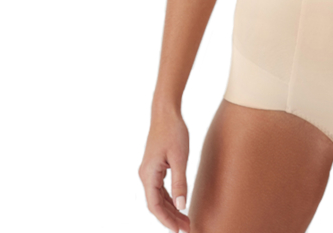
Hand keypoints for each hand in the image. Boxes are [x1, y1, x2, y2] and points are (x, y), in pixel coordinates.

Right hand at [138, 106, 190, 232]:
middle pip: (156, 204)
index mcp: (148, 175)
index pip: (155, 206)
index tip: (179, 230)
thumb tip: (182, 205)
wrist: (166, 112)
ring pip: (158, 197)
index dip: (167, 220)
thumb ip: (180, 183)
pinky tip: (179, 204)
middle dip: (171, 217)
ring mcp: (149, 171)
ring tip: (186, 219)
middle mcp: (145, 175)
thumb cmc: (173, 132)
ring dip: (171, 209)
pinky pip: (160, 188)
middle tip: (188, 227)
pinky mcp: (154, 167)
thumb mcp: (180, 158)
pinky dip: (169, 198)